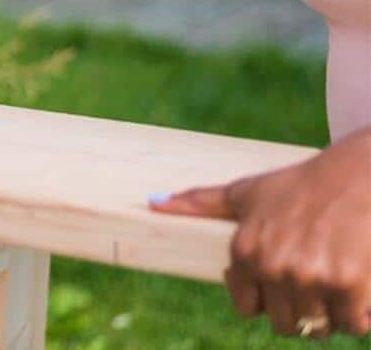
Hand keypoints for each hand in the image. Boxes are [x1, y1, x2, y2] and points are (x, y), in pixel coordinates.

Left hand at [150, 128, 370, 337]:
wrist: (353, 176)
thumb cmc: (298, 185)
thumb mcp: (244, 192)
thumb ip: (201, 203)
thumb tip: (154, 202)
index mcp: (245, 251)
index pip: (247, 309)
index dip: (267, 302)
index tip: (282, 286)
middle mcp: (273, 268)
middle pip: (286, 324)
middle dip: (300, 312)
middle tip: (315, 286)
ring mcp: (310, 278)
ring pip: (319, 328)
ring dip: (331, 316)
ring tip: (337, 287)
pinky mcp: (348, 285)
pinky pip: (354, 324)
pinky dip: (359, 315)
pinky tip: (359, 293)